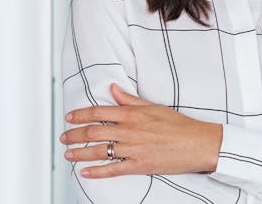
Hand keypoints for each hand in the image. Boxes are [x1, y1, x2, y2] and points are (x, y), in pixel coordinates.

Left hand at [61, 83, 221, 178]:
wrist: (198, 143)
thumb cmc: (178, 125)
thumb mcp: (153, 106)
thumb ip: (130, 99)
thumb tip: (113, 89)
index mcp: (132, 114)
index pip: (99, 112)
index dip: (80, 115)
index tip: (69, 117)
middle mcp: (130, 131)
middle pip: (94, 132)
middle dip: (74, 135)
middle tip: (63, 137)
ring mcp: (134, 149)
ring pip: (100, 151)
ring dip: (80, 153)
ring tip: (68, 154)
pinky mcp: (140, 166)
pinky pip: (113, 170)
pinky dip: (97, 172)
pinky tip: (86, 172)